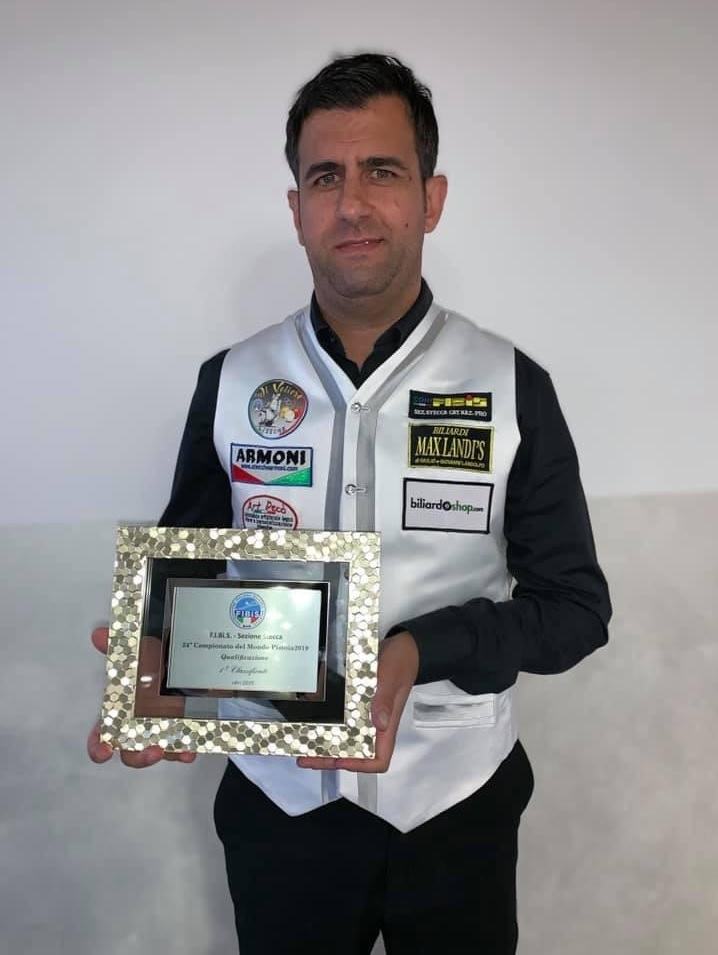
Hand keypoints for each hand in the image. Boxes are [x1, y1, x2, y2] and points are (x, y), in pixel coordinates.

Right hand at [86, 626, 195, 767]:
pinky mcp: (187, 728)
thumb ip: (120, 645)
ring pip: (161, 752)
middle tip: (151, 751)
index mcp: (124, 708)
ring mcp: (165, 728)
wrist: (194, 655)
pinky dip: (189, 749)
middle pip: (131, 752)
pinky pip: (186, 746)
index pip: (103, 734)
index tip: (105, 751)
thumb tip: (100, 634)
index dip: (99, 747)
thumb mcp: (143, 650)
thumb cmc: (160, 659)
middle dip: (139, 757)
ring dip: (169, 754)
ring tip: (180, 751)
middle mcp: (142, 723)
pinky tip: (194, 748)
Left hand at [296, 630, 418, 773]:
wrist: (402, 645)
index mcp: (386, 725)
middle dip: (330, 759)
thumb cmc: (401, 662)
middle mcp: (374, 724)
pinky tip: (312, 720)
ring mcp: (365, 714)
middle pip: (355, 753)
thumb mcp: (391, 678)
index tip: (339, 760)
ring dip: (325, 744)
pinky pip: (342, 719)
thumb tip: (379, 723)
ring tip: (303, 744)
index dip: (360, 766)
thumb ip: (384, 699)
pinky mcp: (357, 703)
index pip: (378, 759)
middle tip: (306, 757)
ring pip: (345, 738)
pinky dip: (328, 723)